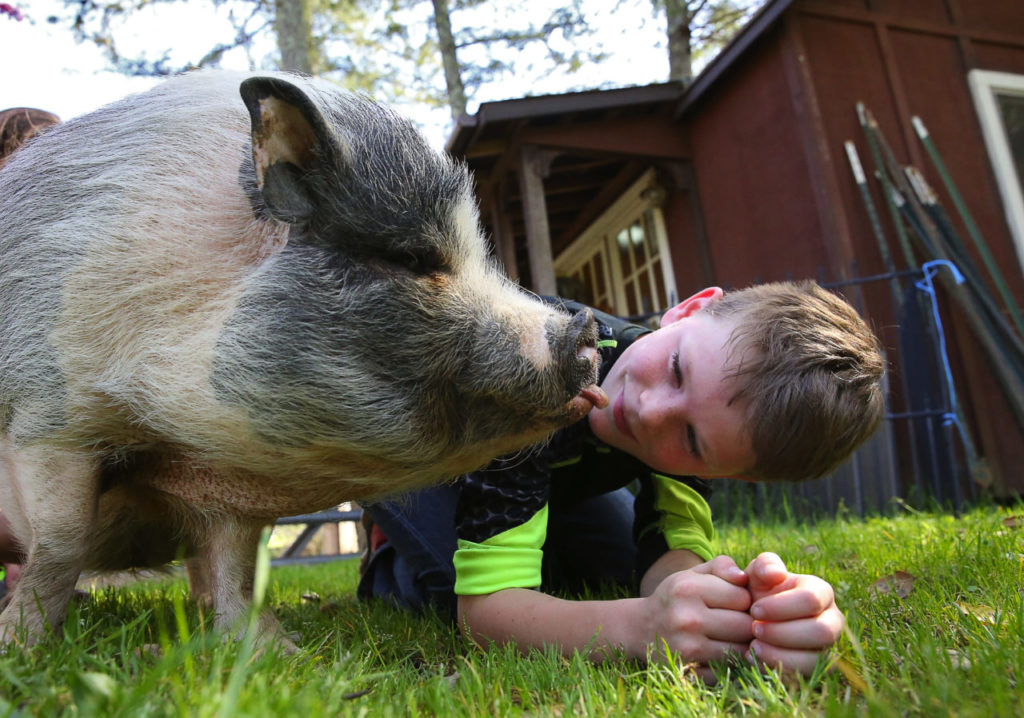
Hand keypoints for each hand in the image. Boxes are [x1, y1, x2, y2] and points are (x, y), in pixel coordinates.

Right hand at [640, 555, 753, 676]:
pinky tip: (716, 653)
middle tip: (735, 621)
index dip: (744, 600)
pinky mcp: (689, 671)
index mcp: (688, 588)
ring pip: (740, 651)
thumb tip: (744, 577)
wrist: (640, 628)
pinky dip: (728, 664)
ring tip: (728, 637)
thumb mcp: (692, 574)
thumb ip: (721, 566)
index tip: (732, 602)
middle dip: (746, 623)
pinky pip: (727, 670)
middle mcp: (686, 618)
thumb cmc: (676, 597)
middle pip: (745, 626)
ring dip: (740, 645)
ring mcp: (687, 647)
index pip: (743, 597)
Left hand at [743, 552, 843, 674]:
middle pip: (822, 631)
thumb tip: (776, 574)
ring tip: (753, 646)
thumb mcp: (757, 573)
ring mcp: (827, 647)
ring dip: (782, 654)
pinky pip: (805, 676)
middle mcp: (831, 620)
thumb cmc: (757, 592)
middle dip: (784, 632)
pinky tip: (754, 659)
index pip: (812, 599)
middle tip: (754, 630)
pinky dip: (778, 669)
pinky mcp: (816, 668)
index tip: (755, 610)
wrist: (749, 620)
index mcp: (821, 592)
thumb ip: (765, 565)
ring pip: (817, 658)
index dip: (782, 606)